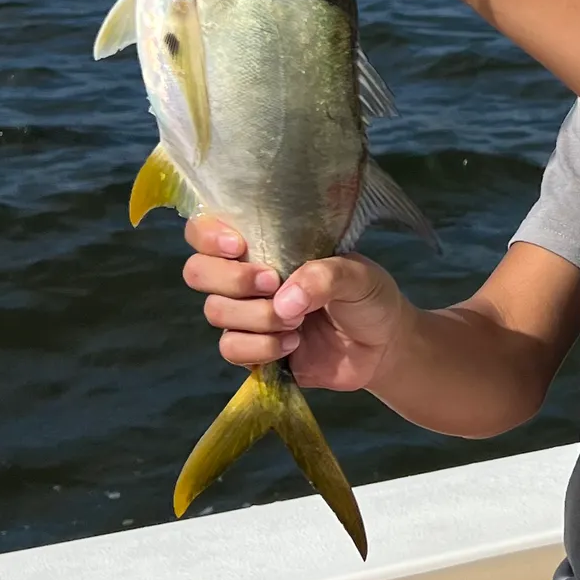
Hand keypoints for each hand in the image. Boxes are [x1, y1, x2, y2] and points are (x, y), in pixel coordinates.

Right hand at [183, 215, 410, 391]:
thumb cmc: (368, 297)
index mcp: (265, 245)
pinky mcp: (252, 349)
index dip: (208, 235)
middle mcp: (247, 276)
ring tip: (297, 321)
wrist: (382, 347)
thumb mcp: (358, 275)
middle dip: (232, 279)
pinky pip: (231, 348)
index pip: (206, 230)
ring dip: (257, 317)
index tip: (239, 246)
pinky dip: (261, 347)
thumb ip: (324, 276)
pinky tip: (293, 345)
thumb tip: (284, 301)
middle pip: (197, 271)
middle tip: (273, 283)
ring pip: (215, 311)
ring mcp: (246, 314)